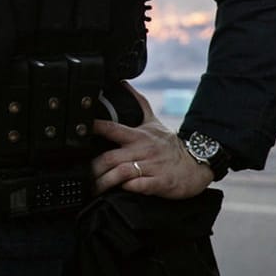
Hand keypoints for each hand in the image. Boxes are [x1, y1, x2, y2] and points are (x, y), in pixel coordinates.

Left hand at [90, 85, 214, 199]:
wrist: (197, 164)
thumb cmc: (170, 146)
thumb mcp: (153, 122)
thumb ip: (138, 104)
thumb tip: (125, 84)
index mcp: (138, 136)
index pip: (111, 128)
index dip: (94, 128)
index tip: (78, 132)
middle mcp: (142, 150)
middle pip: (110, 157)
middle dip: (93, 167)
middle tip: (82, 175)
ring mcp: (151, 167)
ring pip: (121, 173)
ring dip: (105, 181)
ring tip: (94, 188)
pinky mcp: (159, 183)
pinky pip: (139, 186)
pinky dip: (127, 188)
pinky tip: (118, 190)